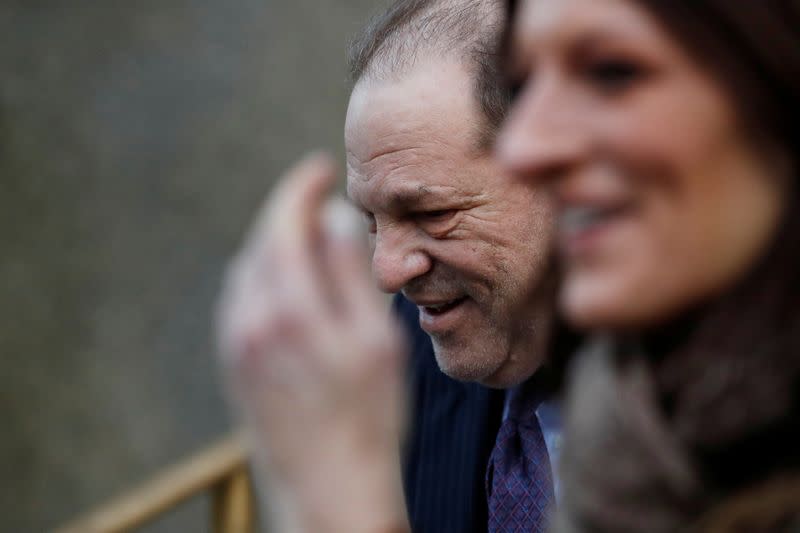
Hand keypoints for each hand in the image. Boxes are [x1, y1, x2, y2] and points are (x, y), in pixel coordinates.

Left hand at [216, 153, 408, 532]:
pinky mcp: (234, 365)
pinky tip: (288, 285)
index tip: (318, 168)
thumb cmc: (367, 418)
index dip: (299, 189)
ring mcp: (236, 344)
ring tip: (307, 238)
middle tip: (317, 197)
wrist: (328, 488)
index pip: (284, 224)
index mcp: (288, 308)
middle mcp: (250, 320)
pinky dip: (262, 276)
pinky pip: (240, 301)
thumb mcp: (375, 340)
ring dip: (274, 243)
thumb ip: (350, 273)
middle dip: (287, 211)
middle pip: (261, 242)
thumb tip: (335, 219)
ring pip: (247, 270)